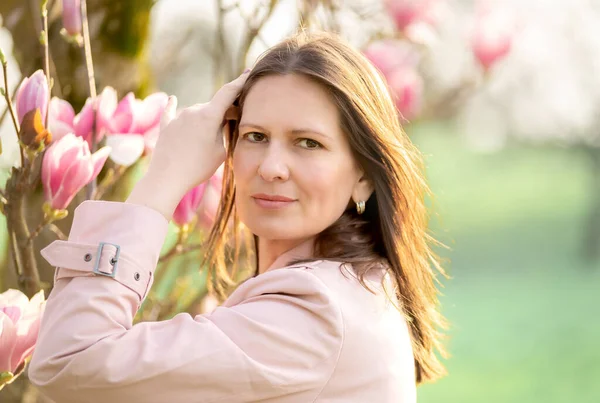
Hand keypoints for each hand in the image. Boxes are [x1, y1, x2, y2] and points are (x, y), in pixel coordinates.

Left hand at [126, 71, 248, 218]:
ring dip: (206, 120)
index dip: (240, 82)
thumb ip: (224, 131)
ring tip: (207, 140)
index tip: (248, 72)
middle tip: (235, 122)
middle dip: (225, 111)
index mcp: (209, 115)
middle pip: (214, 106)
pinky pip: (171, 112)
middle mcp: (193, 110)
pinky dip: (173, 106)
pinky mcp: (166, 126)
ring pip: (198, 113)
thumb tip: (222, 121)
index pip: (229, 92)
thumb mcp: (221, 151)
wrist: (167, 178)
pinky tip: (172, 99)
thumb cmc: (198, 167)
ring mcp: (178, 117)